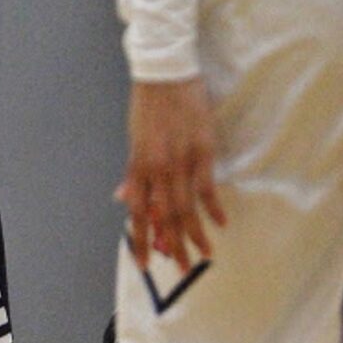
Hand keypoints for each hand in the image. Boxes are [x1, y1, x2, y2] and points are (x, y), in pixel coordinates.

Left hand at [116, 75, 225, 272]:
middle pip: (164, 217)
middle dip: (171, 246)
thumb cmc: (148, 105)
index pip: (138, 212)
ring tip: (202, 256)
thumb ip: (133, 173)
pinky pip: (207, 186)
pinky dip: (213, 207)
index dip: (139, 240)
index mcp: (138, 165)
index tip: (142, 263)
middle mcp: (157, 168)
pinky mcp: (202, 150)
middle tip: (179, 270)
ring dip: (195, 234)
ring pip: (187, 207)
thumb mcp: (134, 139)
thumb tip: (123, 197)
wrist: (165, 72)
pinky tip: (219, 224)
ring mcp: (180, 160)